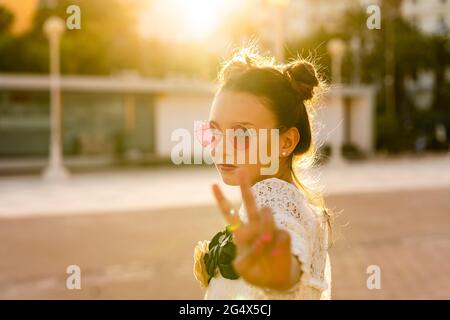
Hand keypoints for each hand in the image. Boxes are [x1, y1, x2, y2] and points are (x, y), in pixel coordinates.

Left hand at [212, 170, 301, 290]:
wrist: (275, 280)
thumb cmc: (255, 271)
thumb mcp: (243, 268)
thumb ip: (247, 254)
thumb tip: (261, 240)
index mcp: (240, 232)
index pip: (229, 213)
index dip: (221, 199)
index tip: (213, 184)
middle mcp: (254, 226)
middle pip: (249, 202)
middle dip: (245, 187)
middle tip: (241, 170)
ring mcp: (269, 229)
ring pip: (266, 213)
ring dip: (265, 226)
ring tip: (264, 242)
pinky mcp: (283, 235)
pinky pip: (280, 233)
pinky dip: (276, 244)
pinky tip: (275, 253)